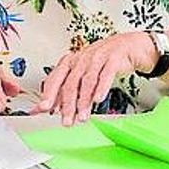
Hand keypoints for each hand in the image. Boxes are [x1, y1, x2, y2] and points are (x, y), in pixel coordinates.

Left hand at [36, 32, 155, 125]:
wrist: (127, 46)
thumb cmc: (101, 63)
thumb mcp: (82, 75)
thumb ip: (67, 91)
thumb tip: (49, 109)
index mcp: (70, 62)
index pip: (55, 79)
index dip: (48, 94)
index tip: (42, 109)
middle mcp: (81, 59)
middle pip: (70, 82)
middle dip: (67, 104)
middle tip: (66, 121)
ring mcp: (97, 57)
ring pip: (87, 81)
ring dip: (84, 101)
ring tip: (82, 118)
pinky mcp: (113, 59)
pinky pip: (106, 74)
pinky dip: (101, 88)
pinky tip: (98, 100)